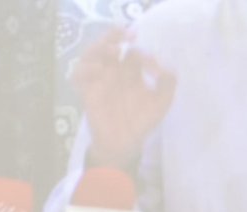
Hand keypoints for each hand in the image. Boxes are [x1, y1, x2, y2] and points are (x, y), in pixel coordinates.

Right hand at [71, 28, 176, 167]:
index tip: (151, 62)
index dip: (140, 49)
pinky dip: (84, 69)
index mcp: (130, 70)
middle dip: (115, 34)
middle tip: (127, 34)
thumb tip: (161, 64)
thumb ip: (168, 81)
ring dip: (100, 47)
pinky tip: (98, 71)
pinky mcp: (87, 92)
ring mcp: (98, 80)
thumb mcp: (162, 101)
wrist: (126, 142)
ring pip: (90, 54)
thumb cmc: (143, 119)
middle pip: (108, 43)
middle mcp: (112, 71)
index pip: (132, 50)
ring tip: (114, 51)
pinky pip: (77, 75)